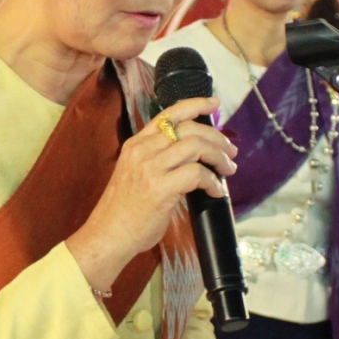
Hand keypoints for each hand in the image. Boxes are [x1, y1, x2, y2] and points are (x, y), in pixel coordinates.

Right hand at [69, 96, 233, 288]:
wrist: (109, 234)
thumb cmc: (125, 209)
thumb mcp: (137, 172)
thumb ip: (159, 158)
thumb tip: (194, 154)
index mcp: (137, 143)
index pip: (170, 113)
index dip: (196, 104)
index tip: (215, 104)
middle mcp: (143, 150)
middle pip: (190, 128)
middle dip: (217, 138)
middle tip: (230, 152)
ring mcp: (151, 168)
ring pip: (197, 147)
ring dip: (219, 158)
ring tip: (228, 170)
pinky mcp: (160, 188)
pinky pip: (197, 174)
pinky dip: (213, 181)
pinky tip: (216, 191)